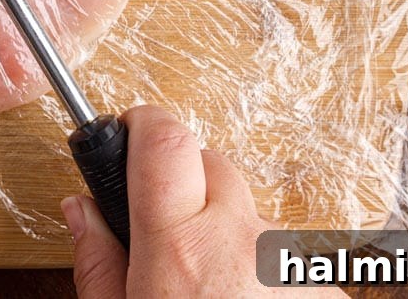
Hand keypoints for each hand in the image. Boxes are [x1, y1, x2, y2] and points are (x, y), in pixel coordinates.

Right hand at [62, 105, 344, 297]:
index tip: (126, 135)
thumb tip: (81, 211)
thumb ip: (98, 263)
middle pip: (212, 164)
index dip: (141, 126)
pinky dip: (258, 275)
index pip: (164, 138)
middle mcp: (243, 244)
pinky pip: (284, 261)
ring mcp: (290, 268)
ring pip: (250, 216)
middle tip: (154, 225)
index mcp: (178, 248)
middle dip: (181, 179)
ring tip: (202, 295)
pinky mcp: (326, 294)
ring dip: (224, 233)